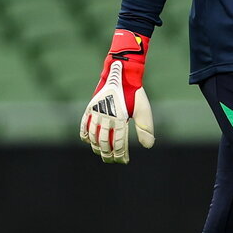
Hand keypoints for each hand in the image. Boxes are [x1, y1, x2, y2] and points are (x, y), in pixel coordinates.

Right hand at [80, 29, 154, 163]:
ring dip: (97, 148)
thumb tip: (148, 146)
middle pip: (104, 143)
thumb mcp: (143, 109)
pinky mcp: (90, 107)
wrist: (122, 71)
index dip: (121, 155)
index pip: (118, 143)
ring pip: (93, 136)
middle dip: (109, 155)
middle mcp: (105, 117)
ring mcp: (96, 112)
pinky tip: (89, 142)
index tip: (124, 161)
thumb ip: (145, 127)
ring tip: (102, 154)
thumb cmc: (135, 92)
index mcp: (119, 118)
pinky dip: (85, 135)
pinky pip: (84, 125)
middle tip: (113, 161)